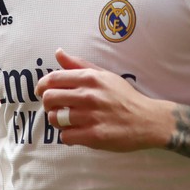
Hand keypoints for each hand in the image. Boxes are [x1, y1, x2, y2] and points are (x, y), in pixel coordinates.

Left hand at [34, 48, 173, 151]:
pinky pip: (66, 137)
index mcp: (90, 78)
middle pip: (49, 98)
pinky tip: (77, 132)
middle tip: (55, 107)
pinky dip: (68, 136)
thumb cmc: (124, 96)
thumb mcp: (104, 75)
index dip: (42, 86)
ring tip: (67, 120)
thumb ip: (79, 64)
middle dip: (48, 104)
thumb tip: (58, 52)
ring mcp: (90, 116)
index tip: (42, 91)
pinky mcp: (94, 136)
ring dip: (57, 121)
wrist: (147, 120)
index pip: (53, 79)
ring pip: (55, 119)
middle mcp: (88, 95)